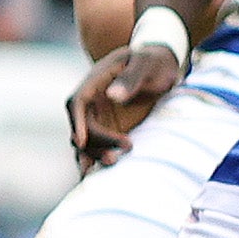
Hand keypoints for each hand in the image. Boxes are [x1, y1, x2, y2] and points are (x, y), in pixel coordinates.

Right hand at [67, 40, 179, 166]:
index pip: (77, 102)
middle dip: (95, 143)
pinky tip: (96, 176)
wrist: (162, 66)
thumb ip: (130, 78)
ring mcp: (100, 116)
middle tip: (122, 150)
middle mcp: (92, 101)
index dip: (76, 122)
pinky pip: (98, 145)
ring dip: (95, 154)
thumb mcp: (145, 63)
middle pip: (82, 126)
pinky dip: (97, 159)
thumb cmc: (153, 61)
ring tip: (113, 163)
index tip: (81, 140)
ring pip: (87, 140)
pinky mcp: (110, 128)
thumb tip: (113, 96)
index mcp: (95, 82)